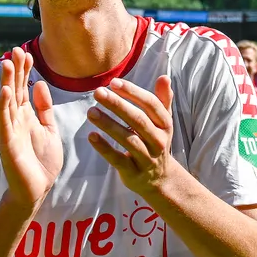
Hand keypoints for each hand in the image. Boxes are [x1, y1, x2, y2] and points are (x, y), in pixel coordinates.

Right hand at [0, 48, 62, 208]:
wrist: (36, 189)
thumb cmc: (42, 162)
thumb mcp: (49, 129)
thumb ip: (44, 109)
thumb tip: (40, 84)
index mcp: (26, 116)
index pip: (23, 88)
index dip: (24, 71)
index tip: (26, 53)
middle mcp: (15, 120)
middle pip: (14, 90)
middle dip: (14, 70)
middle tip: (14, 50)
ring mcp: (10, 131)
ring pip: (7, 102)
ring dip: (6, 82)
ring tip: (6, 64)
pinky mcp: (8, 143)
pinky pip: (5, 122)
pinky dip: (4, 106)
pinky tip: (5, 91)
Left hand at [88, 76, 175, 198]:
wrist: (160, 179)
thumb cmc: (155, 142)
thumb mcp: (162, 122)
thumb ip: (162, 100)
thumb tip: (164, 77)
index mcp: (165, 125)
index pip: (151, 105)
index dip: (133, 92)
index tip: (113, 82)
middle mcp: (158, 141)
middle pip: (138, 120)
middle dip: (117, 105)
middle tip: (98, 92)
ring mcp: (146, 158)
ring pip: (128, 139)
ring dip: (108, 124)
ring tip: (91, 112)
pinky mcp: (133, 173)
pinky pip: (118, 159)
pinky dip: (104, 148)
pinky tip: (91, 136)